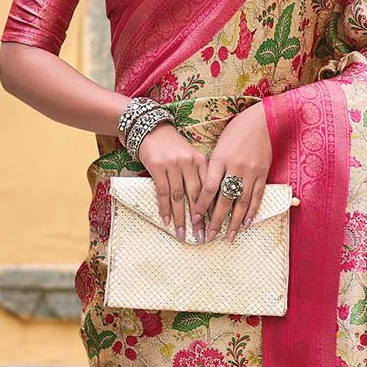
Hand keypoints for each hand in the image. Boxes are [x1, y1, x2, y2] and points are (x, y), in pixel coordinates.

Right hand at [136, 122, 207, 241]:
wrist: (152, 129)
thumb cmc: (173, 146)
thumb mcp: (191, 157)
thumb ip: (199, 175)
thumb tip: (207, 203)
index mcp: (201, 161)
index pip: (209, 189)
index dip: (212, 210)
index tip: (214, 227)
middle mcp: (189, 163)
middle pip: (196, 196)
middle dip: (199, 220)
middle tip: (201, 238)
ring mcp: (173, 165)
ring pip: (179, 197)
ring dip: (180, 218)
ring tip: (182, 234)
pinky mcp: (157, 166)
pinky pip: (162, 192)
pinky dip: (165, 208)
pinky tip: (166, 221)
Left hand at [192, 101, 272, 242]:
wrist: (262, 120)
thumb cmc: (236, 131)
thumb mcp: (219, 146)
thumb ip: (213, 167)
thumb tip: (206, 190)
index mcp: (220, 159)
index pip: (208, 188)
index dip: (201, 205)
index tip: (195, 219)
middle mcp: (235, 167)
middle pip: (224, 199)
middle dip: (216, 220)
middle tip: (209, 236)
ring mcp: (250, 171)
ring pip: (241, 202)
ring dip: (234, 222)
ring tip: (228, 237)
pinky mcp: (263, 173)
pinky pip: (257, 196)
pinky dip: (251, 212)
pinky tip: (246, 224)